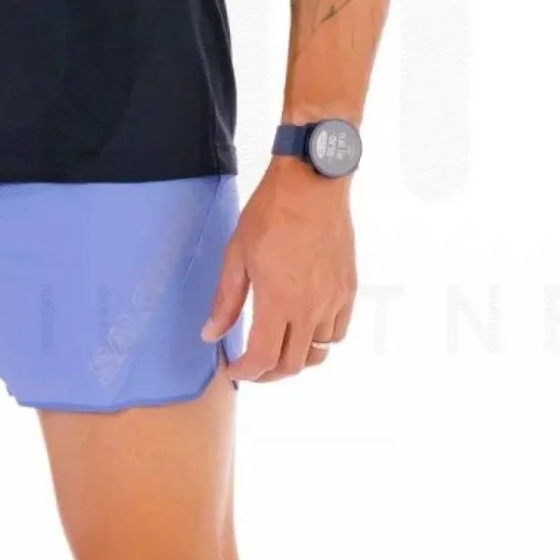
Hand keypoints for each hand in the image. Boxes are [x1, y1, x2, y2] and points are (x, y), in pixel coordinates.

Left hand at [201, 159, 355, 381]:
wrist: (312, 185)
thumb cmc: (270, 215)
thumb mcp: (236, 256)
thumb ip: (226, 302)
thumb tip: (211, 335)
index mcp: (278, 303)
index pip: (263, 359)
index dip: (246, 373)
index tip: (234, 370)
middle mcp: (310, 309)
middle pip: (292, 365)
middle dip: (267, 374)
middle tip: (251, 366)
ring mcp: (333, 301)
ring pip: (318, 353)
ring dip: (295, 359)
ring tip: (278, 349)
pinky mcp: (348, 290)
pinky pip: (338, 332)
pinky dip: (321, 340)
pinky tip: (305, 329)